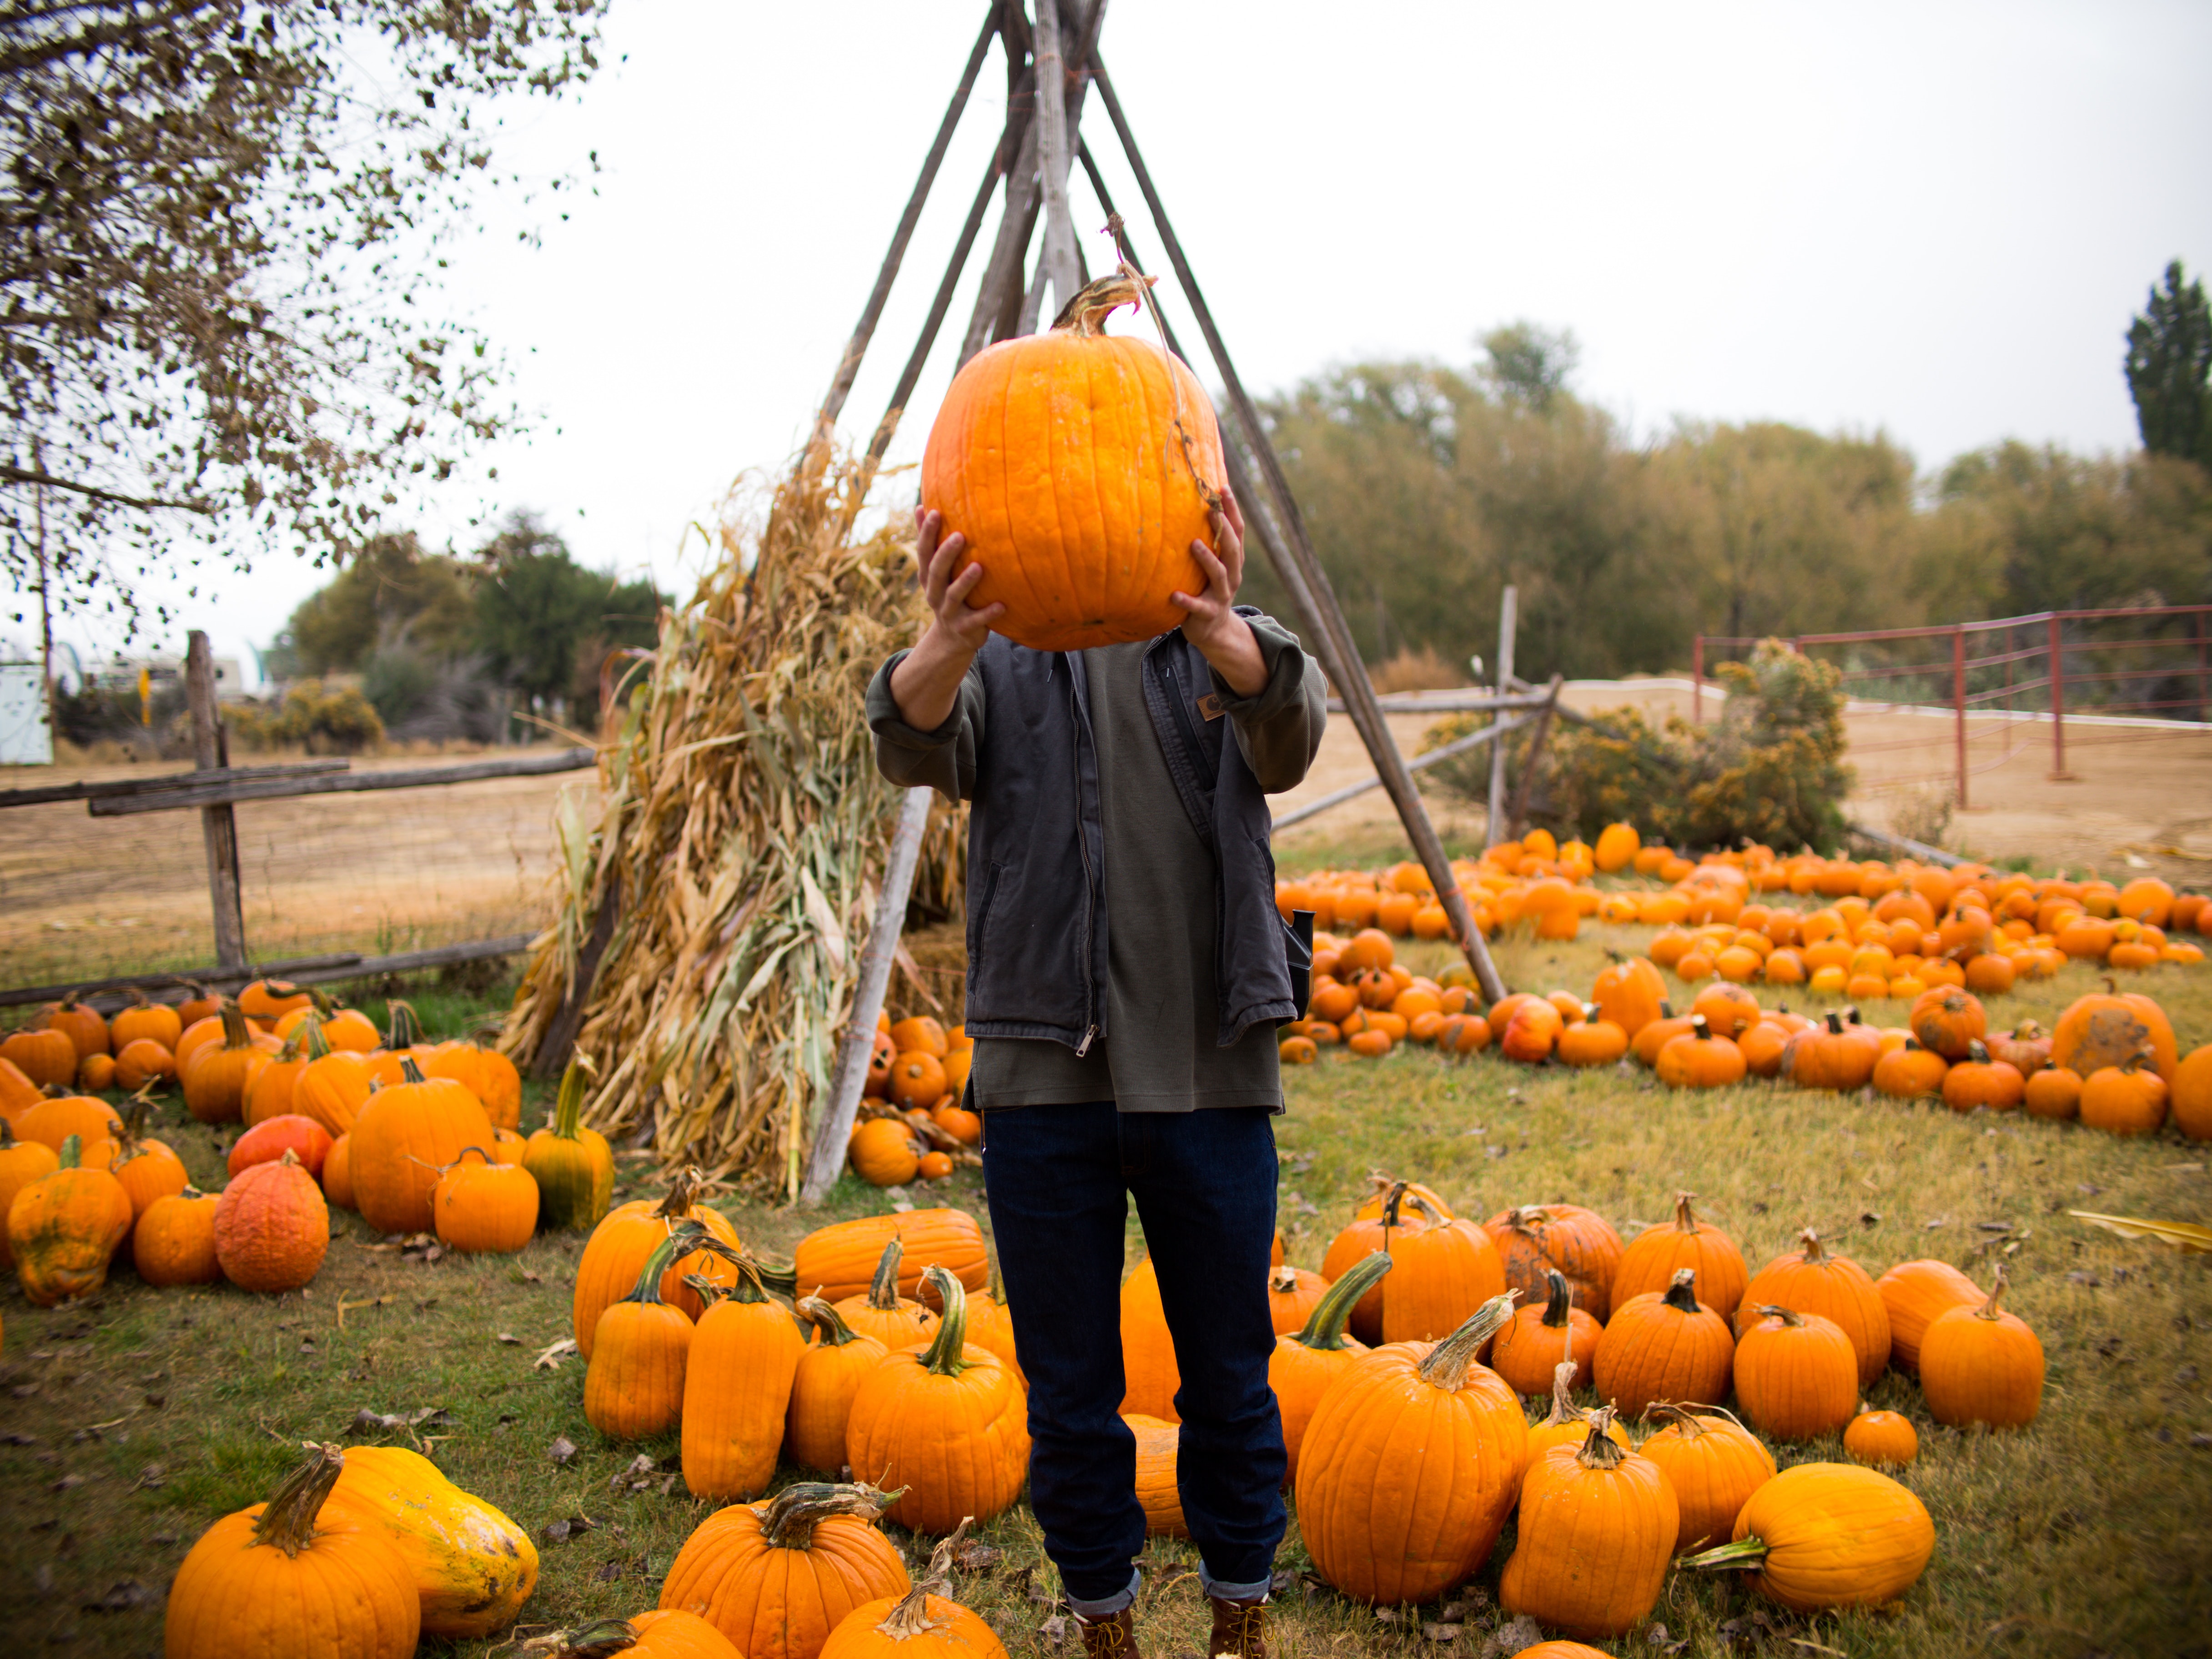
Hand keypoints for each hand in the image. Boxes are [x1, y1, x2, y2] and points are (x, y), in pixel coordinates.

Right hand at [914, 507, 1003, 652]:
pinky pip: (976, 621)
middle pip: (936, 572)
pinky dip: (988, 614)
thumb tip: (921, 506)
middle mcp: (934, 593)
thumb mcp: (935, 570)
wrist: (951, 638)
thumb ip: (931, 542)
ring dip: (966, 581)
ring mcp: (948, 612)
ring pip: (955, 595)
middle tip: (960, 536)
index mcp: (928, 576)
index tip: (934, 512)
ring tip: (979, 567)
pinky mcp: (964, 628)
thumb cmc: (947, 592)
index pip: (924, 552)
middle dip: (946, 554)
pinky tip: (1002, 605)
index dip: (926, 533)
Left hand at [1171, 485, 1266, 696]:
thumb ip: (1208, 543)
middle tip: (1211, 510)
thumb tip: (1190, 508)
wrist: (1214, 631)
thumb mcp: (1212, 566)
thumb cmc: (1207, 590)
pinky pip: (1197, 607)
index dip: (1233, 510)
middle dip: (1223, 529)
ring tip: (1193, 544)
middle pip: (1232, 549)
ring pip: (1219, 574)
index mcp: (1233, 561)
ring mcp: (1221, 596)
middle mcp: (1232, 576)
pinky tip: (1173, 595)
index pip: (1237, 531)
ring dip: (1207, 559)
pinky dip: (1187, 600)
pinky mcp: (1208, 614)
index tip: (1223, 488)